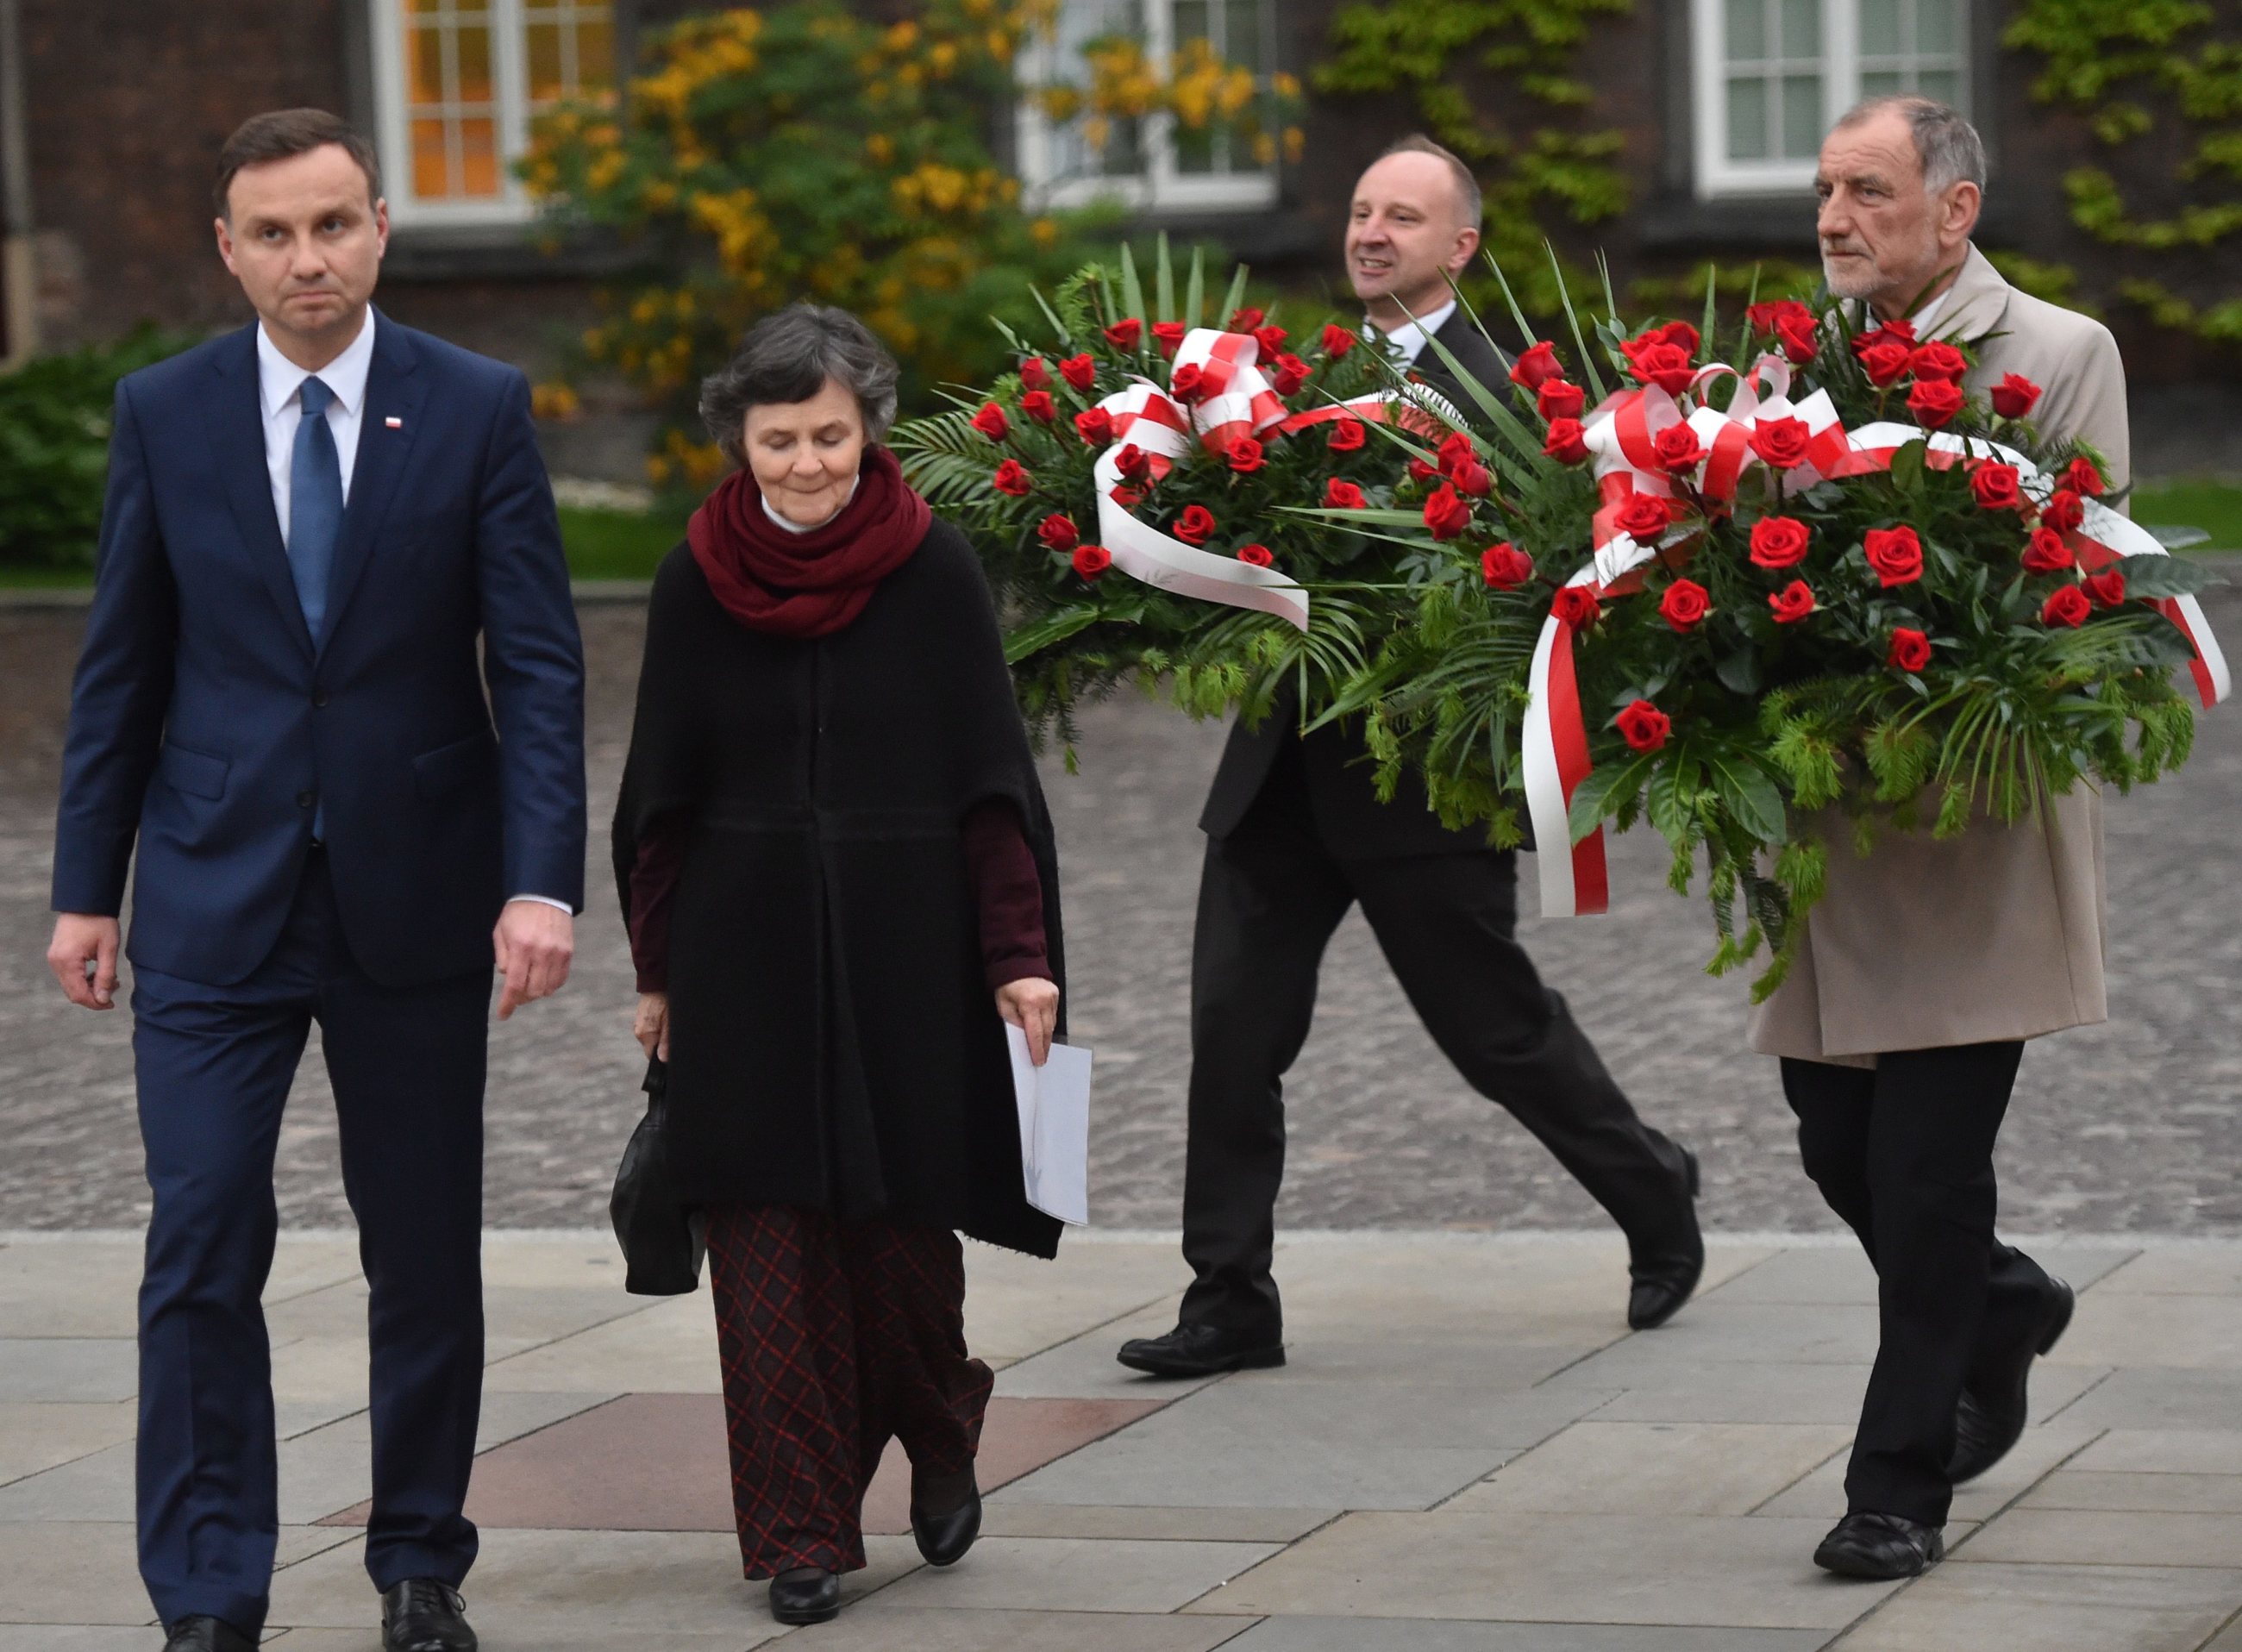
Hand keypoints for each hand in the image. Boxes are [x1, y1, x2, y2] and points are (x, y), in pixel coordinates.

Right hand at [48, 914, 121, 1009]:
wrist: (86, 901)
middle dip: (94, 995)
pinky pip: (68, 976)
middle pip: (72, 992)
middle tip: (114, 987)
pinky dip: (83, 979)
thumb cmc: (100, 922)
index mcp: (67, 961)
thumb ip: (106, 975)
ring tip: (110, 979)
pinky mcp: (57, 955)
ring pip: (70, 985)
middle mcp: (56, 962)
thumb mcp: (109, 949)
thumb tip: (103, 999)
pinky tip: (99, 972)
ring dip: (90, 987)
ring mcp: (54, 959)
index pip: (78, 994)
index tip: (111, 1004)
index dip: (95, 1003)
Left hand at [493, 900, 573, 1019]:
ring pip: (549, 988)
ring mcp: (557, 953)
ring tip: (529, 985)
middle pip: (534, 991)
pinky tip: (542, 978)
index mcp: (521, 947)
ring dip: (537, 992)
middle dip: (522, 998)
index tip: (503, 1014)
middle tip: (516, 995)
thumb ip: (502, 957)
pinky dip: (551, 984)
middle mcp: (541, 952)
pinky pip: (561, 979)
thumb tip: (508, 977)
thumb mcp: (500, 931)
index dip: (508, 1003)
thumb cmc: (518, 913)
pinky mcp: (568, 952)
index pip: (515, 985)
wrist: (544, 894)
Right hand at [635, 993, 669, 1061]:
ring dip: (662, 1035)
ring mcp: (639, 1024)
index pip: (652, 1056)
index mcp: (644, 1034)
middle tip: (674, 1033)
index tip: (673, 1051)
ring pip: (653, 1038)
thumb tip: (663, 1060)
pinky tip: (666, 1018)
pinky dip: (660, 1027)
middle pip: (652, 1048)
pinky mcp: (643, 1019)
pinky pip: (652, 1029)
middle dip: (664, 1045)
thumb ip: (666, 1041)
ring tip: (670, 1023)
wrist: (657, 980)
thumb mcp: (670, 1021)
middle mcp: (638, 1031)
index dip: (663, 1057)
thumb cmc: (666, 999)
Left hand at [996, 976, 1060, 1066]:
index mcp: (1029, 1003)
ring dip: (1046, 1036)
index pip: (1035, 1033)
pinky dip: (1048, 1023)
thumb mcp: (1003, 1005)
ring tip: (1042, 1048)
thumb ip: (1014, 1022)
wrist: (1017, 961)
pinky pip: (1053, 1014)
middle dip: (1044, 1047)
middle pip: (1047, 1030)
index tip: (1038, 1061)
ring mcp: (1052, 996)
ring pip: (1052, 1023)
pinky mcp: (1055, 993)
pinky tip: (1043, 1030)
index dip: (1037, 1050)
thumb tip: (1023, 1037)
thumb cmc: (1006, 984)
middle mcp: (1044, 1000)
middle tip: (1041, 1060)